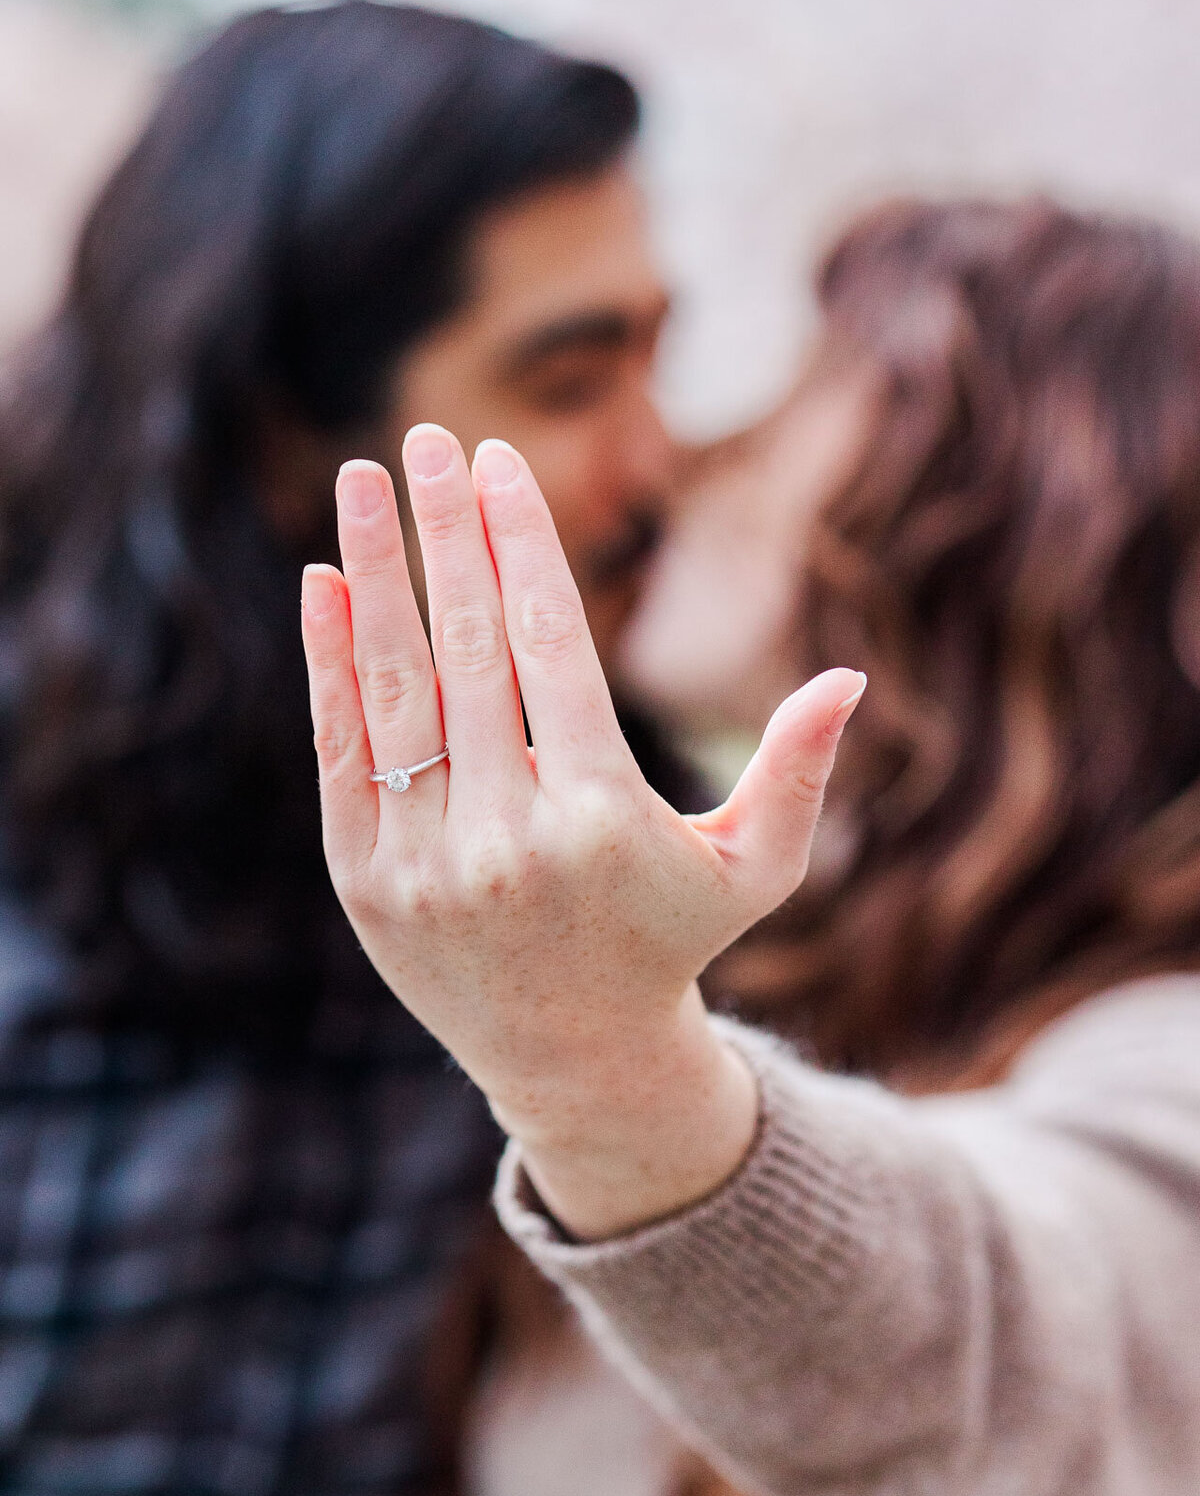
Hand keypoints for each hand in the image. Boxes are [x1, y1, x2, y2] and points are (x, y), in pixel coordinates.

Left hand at [300, 426, 863, 1236]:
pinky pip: (343, 751)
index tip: (497, 461)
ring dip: (374, 573)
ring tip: (363, 479)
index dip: (520, 542)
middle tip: (429, 436)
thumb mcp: (754, 869)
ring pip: (393, 690)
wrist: (573, 1059)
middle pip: (468, 650)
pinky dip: (330, 664)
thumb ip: (795, 772)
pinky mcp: (366, 882)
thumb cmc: (671, 942)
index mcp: (602, 818)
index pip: (551, 645)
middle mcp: (508, 838)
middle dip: (446, 531)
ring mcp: (427, 861)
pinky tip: (324, 581)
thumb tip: (850, 676)